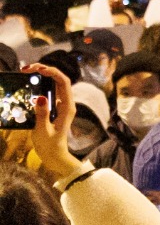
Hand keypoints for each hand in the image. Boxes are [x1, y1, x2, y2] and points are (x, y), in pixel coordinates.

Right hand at [25, 63, 80, 179]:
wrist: (55, 155)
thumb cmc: (50, 145)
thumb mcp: (43, 130)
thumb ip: (42, 114)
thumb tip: (41, 97)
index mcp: (67, 107)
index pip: (64, 82)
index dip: (52, 72)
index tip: (37, 69)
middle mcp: (67, 103)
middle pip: (60, 80)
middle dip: (45, 70)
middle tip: (27, 68)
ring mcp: (62, 105)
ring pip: (55, 84)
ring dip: (43, 76)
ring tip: (27, 72)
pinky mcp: (56, 108)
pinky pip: (51, 91)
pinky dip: (41, 84)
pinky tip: (30, 83)